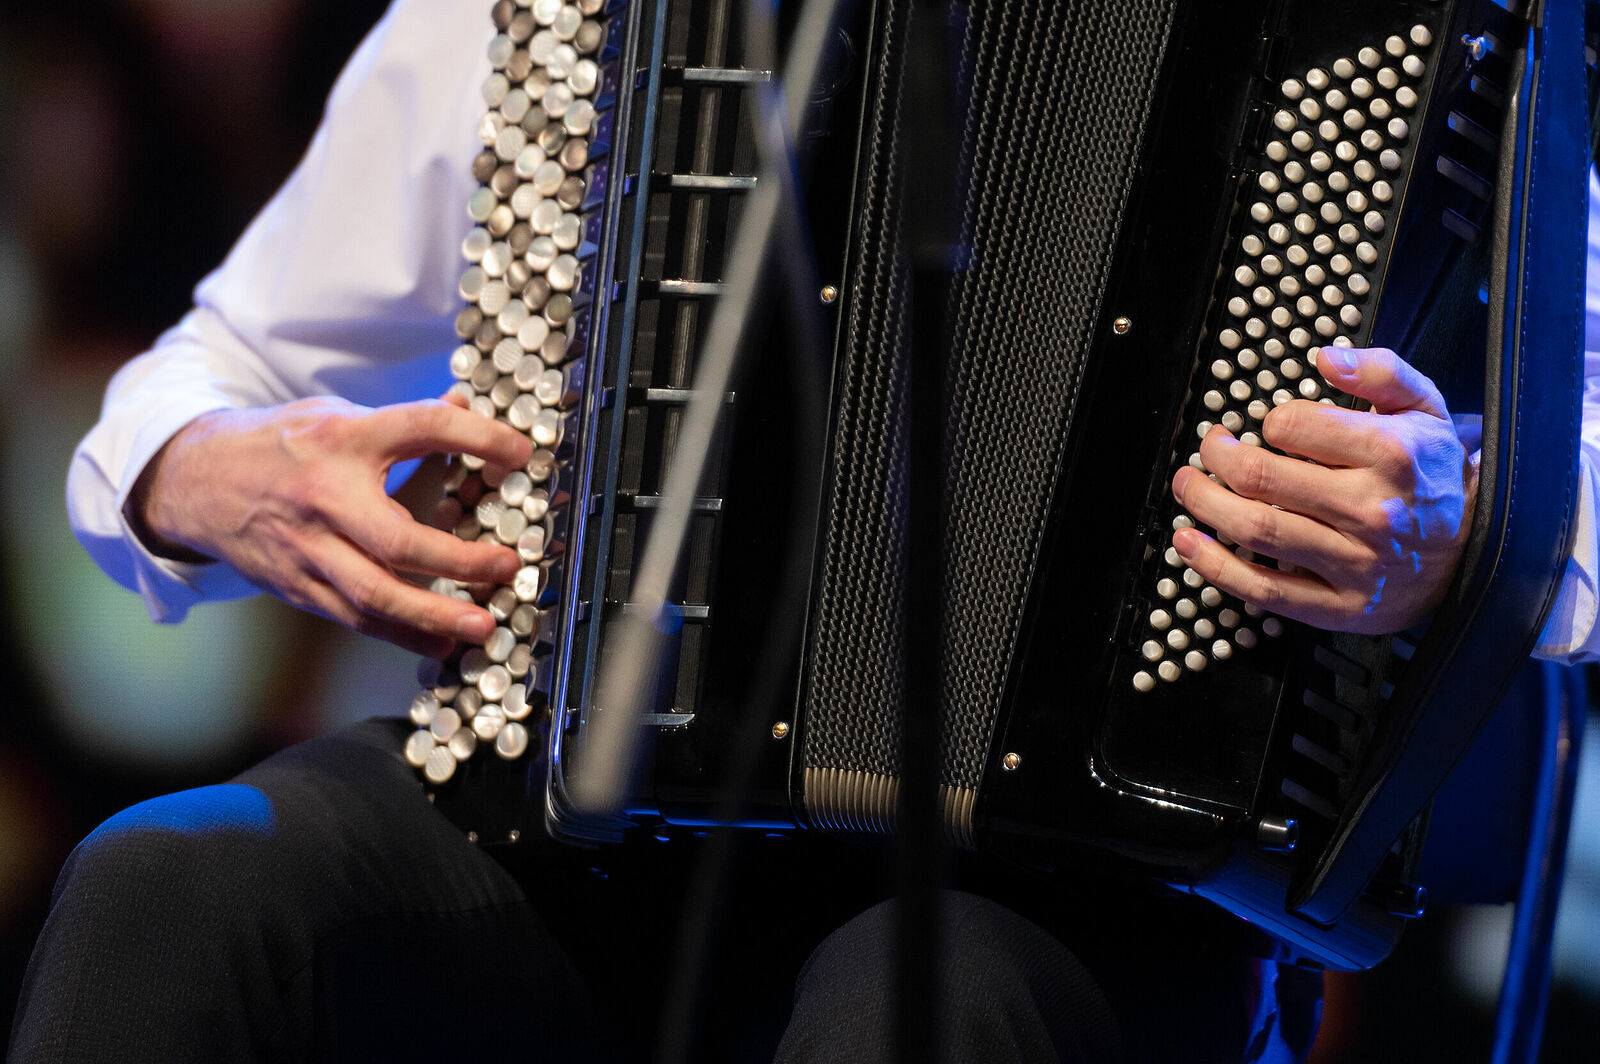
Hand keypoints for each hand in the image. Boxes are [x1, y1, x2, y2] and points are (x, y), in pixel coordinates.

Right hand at [133, 396, 532, 654]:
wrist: (195, 481)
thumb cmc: (280, 445)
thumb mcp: (335, 416)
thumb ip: (400, 422)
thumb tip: (464, 408)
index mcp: (342, 437)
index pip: (421, 428)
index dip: (478, 437)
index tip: (522, 455)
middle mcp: (323, 496)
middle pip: (397, 539)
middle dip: (459, 561)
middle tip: (506, 567)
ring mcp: (307, 548)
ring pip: (374, 594)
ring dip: (433, 616)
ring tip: (481, 626)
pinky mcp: (297, 585)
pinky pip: (354, 618)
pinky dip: (400, 634)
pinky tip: (439, 642)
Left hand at [1170, 346, 1478, 634]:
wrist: (1476, 553)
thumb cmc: (1432, 474)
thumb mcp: (1425, 409)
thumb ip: (1380, 371)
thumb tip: (1325, 359)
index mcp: (1392, 455)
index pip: (1294, 426)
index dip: (1267, 421)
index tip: (1263, 426)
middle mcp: (1372, 510)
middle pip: (1262, 478)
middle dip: (1216, 458)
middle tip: (1206, 449)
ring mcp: (1355, 564)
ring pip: (1256, 529)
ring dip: (1204, 505)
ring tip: (1187, 486)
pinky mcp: (1339, 607)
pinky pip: (1264, 589)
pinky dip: (1215, 566)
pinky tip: (1188, 543)